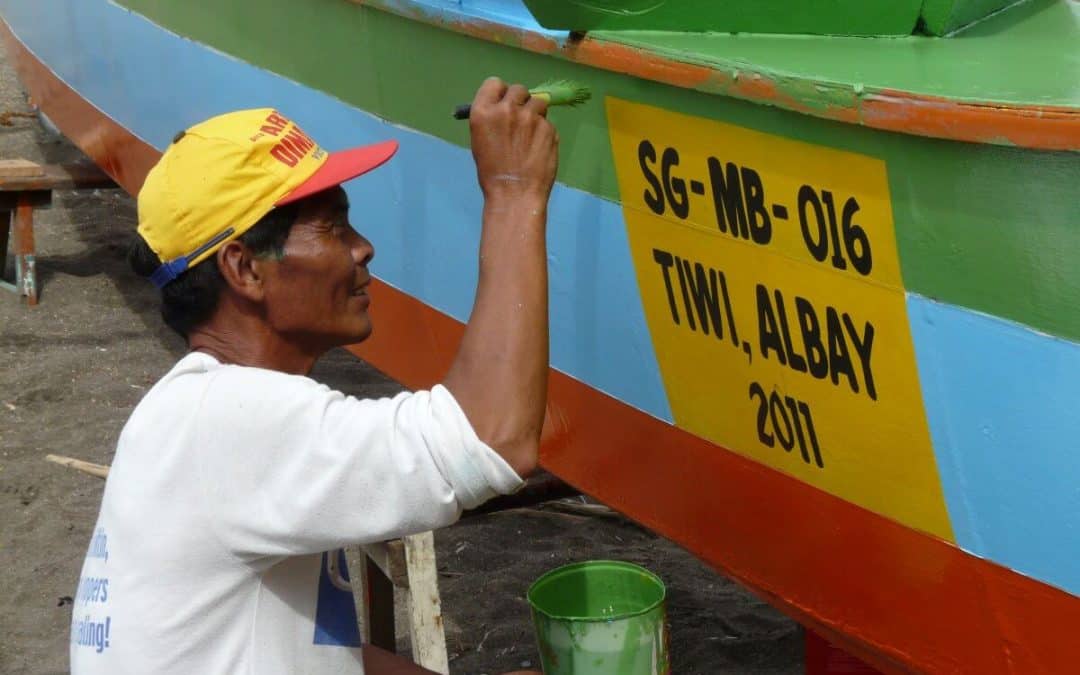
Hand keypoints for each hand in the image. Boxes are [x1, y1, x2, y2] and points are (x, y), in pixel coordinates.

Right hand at [469, 77, 558, 203]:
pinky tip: (539, 148)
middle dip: (520, 101)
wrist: (514, 193)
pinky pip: (547, 122)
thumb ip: (491, 119)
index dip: (500, 93)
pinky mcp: (549, 128)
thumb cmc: (492, 172)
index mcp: (483, 111)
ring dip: (535, 113)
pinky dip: (544, 131)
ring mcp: (530, 117)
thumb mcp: (480, 141)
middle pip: (518, 89)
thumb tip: (503, 108)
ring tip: (531, 135)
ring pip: (538, 102)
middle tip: (520, 119)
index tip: (504, 103)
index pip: (494, 83)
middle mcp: (507, 109)